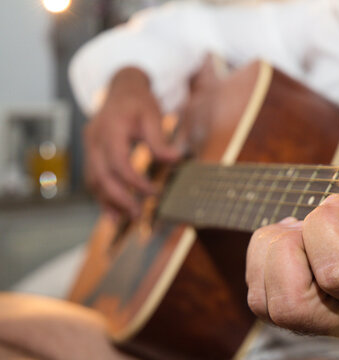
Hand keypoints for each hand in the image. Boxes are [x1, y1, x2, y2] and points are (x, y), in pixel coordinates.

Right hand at [84, 67, 180, 217]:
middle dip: (119, 198)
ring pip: (93, 180)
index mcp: (110, 129)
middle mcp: (94, 140)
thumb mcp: (153, 116)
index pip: (119, 163)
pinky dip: (102, 195)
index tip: (153, 192)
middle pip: (101, 176)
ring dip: (107, 201)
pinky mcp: (91, 153)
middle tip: (138, 214)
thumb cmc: (139, 102)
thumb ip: (160, 140)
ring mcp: (89, 147)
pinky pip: (93, 178)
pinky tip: (113, 211)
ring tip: (124, 218)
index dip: (135, 181)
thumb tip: (175, 160)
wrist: (121, 88)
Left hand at [246, 108, 338, 336]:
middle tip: (311, 222)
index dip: (326, 227)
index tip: (337, 202)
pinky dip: (261, 258)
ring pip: (264, 299)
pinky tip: (289, 244)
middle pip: (290, 298)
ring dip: (273, 250)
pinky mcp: (285, 317)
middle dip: (292, 244)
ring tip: (300, 232)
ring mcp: (310, 324)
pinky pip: (254, 294)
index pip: (336, 273)